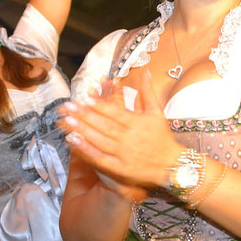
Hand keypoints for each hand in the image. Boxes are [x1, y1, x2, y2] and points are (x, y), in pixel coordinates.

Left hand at [59, 70, 179, 194]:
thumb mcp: (157, 112)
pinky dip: (86, 151)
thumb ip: (147, 92)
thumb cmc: (162, 138)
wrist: (172, 166)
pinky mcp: (120, 169)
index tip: (85, 98)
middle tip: (69, 107)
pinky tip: (74, 142)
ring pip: (100, 141)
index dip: (100, 105)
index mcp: (137, 123)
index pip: (116, 112)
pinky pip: (100, 159)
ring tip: (68, 121)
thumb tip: (145, 72)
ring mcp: (124, 155)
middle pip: (104, 126)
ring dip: (83, 131)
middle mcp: (129, 138)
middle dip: (85, 116)